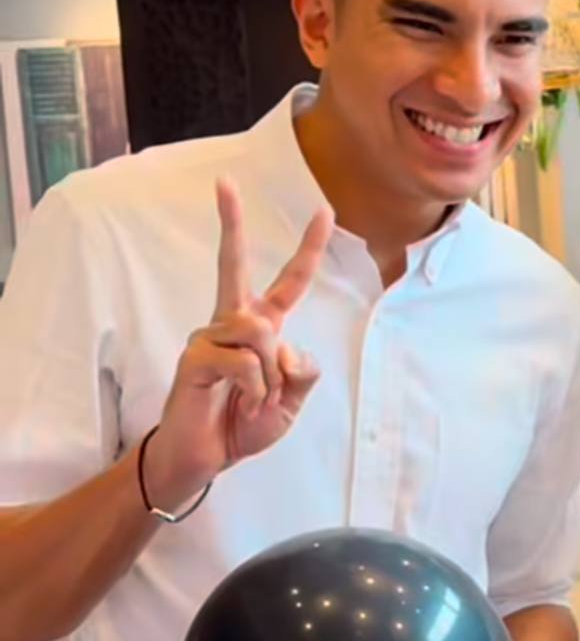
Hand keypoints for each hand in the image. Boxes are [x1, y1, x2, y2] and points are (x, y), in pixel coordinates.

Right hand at [147, 181, 332, 508]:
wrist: (205, 457)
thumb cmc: (242, 424)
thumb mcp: (291, 402)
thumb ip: (302, 372)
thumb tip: (286, 346)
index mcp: (261, 329)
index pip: (288, 283)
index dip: (308, 250)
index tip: (323, 211)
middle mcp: (231, 324)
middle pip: (233, 265)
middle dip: (231, 224)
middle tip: (223, 182)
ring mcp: (209, 337)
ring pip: (260, 331)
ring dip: (270, 375)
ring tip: (257, 398)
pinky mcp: (195, 357)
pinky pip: (244, 361)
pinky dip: (255, 389)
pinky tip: (242, 402)